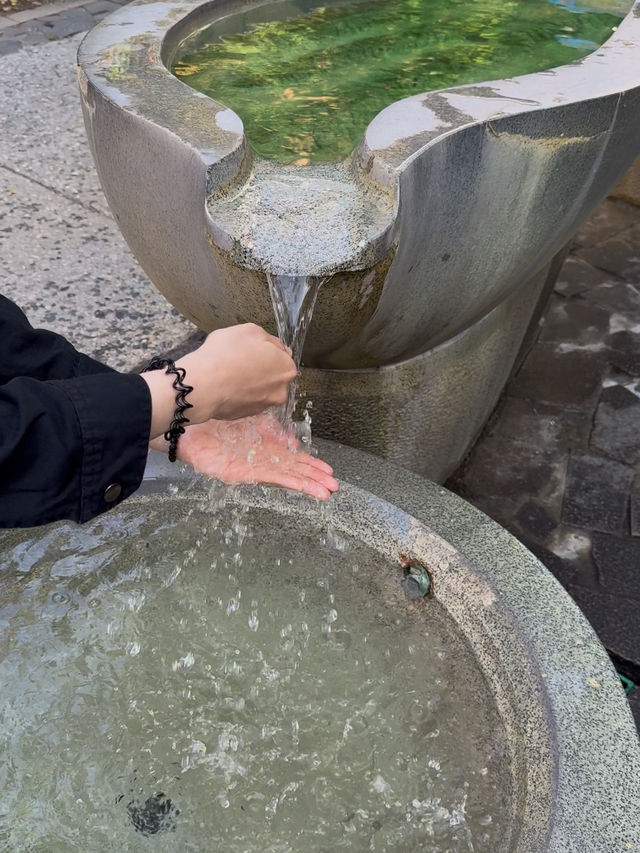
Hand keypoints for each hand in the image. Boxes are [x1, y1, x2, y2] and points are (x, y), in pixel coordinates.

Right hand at [142, 324, 296, 439]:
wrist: (202, 385)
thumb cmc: (225, 355)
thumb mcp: (249, 331)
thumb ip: (269, 339)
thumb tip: (275, 346)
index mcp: (286, 368)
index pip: (281, 356)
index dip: (265, 350)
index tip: (250, 349)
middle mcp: (280, 390)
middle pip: (272, 375)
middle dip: (259, 368)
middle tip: (238, 360)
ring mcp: (263, 406)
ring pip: (258, 389)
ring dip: (248, 382)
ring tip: (229, 373)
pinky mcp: (246, 415)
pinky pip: (245, 400)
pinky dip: (238, 393)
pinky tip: (225, 386)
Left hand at [150, 413, 338, 499]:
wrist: (188, 424)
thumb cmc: (216, 420)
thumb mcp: (252, 420)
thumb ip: (273, 431)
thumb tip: (294, 443)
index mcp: (265, 447)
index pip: (293, 459)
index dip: (312, 465)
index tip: (329, 470)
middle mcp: (261, 460)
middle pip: (294, 471)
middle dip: (315, 479)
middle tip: (335, 486)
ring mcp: (253, 467)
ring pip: (286, 477)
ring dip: (307, 485)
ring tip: (327, 492)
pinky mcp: (241, 473)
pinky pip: (269, 477)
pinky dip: (289, 482)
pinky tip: (303, 486)